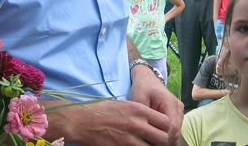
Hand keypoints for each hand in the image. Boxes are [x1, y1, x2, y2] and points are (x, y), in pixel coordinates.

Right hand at [44, 98, 170, 145]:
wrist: (82, 121)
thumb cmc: (101, 110)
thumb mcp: (124, 104)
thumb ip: (140, 112)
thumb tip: (152, 121)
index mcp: (139, 110)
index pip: (165, 121)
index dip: (165, 127)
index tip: (160, 130)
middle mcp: (137, 124)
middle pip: (163, 137)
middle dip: (161, 141)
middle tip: (155, 141)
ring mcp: (130, 138)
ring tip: (144, 144)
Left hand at [130, 64, 183, 144]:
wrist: (148, 78)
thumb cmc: (142, 87)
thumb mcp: (138, 98)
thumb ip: (143, 114)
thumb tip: (143, 130)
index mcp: (170, 103)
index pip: (172, 127)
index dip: (163, 138)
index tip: (149, 140)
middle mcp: (178, 108)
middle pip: (176, 132)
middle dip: (163, 139)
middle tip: (148, 141)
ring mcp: (179, 111)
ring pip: (176, 132)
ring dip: (165, 137)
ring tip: (150, 138)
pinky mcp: (177, 114)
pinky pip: (174, 128)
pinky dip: (166, 133)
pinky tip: (154, 133)